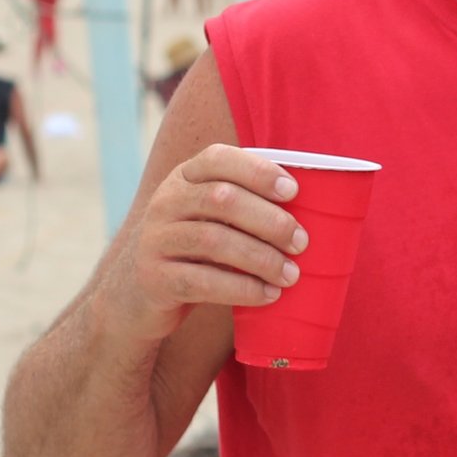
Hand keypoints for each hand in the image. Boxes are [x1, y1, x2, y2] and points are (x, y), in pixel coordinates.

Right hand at [92, 144, 305, 344]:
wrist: (134, 298)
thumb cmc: (194, 251)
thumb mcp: (209, 217)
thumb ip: (244, 203)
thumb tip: (323, 205)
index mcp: (184, 178)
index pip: (218, 158)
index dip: (258, 171)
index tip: (294, 190)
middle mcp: (165, 202)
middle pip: (221, 199)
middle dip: (269, 220)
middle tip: (302, 242)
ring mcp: (154, 240)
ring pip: (213, 240)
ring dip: (261, 258)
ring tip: (292, 275)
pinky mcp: (152, 278)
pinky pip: (201, 281)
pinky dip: (241, 289)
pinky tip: (267, 295)